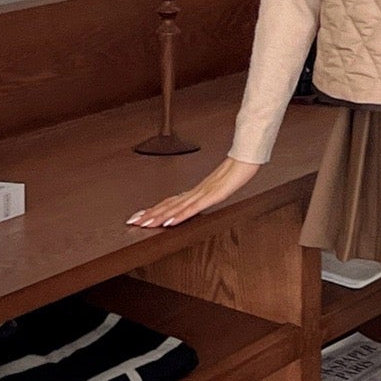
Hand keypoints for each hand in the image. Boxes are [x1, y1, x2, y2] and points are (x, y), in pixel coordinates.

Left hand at [127, 155, 259, 228]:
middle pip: (168, 204)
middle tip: (132, 221)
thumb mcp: (222, 185)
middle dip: (150, 214)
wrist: (247, 157)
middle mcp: (195, 191)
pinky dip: (179, 215)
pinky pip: (193, 208)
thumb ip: (210, 193)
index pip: (170, 201)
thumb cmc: (236, 169)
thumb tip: (200, 200)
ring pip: (176, 207)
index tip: (140, 215)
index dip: (154, 209)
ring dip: (159, 216)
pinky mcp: (212, 195)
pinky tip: (169, 223)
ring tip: (145, 224)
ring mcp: (203, 193)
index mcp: (196, 191)